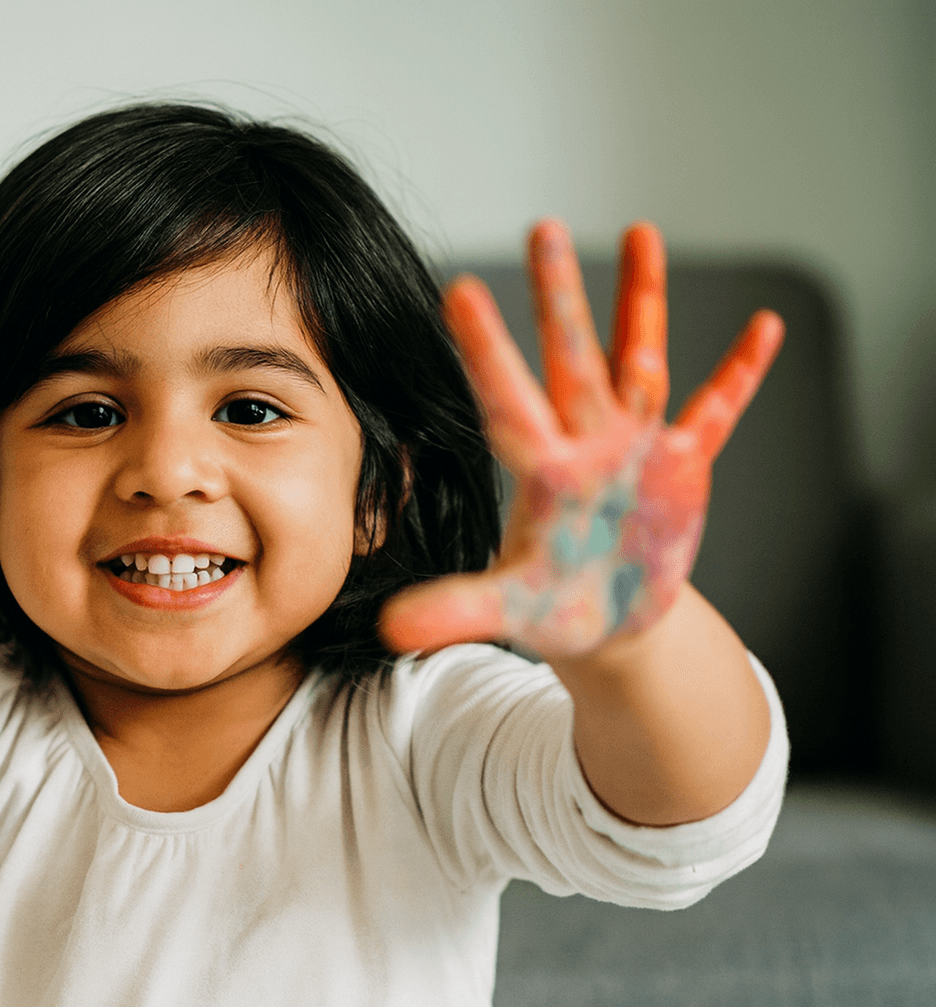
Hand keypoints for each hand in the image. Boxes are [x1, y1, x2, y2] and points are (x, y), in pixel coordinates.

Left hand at [381, 220, 781, 658]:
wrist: (610, 622)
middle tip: (543, 226)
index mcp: (544, 470)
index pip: (508, 397)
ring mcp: (636, 449)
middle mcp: (587, 443)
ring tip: (641, 232)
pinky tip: (764, 328)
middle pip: (572, 357)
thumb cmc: (556, 609)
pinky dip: (740, 374)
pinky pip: (716, 412)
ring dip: (643, 301)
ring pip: (641, 360)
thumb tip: (390, 629)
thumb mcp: (510, 610)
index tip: (458, 289)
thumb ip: (456, 610)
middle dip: (561, 296)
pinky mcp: (682, 468)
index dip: (487, 347)